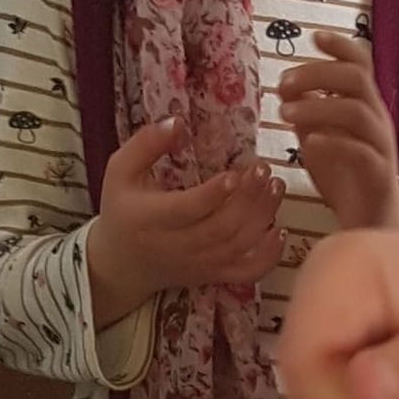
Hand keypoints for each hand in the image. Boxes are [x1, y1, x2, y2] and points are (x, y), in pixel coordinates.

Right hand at [86, 116, 284, 329]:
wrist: (121, 265)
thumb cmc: (122, 209)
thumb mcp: (120, 170)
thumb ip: (146, 144)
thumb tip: (178, 122)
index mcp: (152, 219)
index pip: (187, 210)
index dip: (213, 194)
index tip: (234, 173)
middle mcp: (178, 246)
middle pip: (221, 228)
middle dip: (247, 199)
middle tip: (264, 169)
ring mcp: (199, 264)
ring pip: (238, 247)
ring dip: (262, 217)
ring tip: (275, 186)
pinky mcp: (213, 276)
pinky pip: (246, 273)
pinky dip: (267, 257)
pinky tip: (278, 231)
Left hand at [277, 31, 398, 234]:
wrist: (371, 220)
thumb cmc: (345, 177)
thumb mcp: (319, 138)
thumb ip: (307, 114)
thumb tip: (284, 89)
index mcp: (365, 105)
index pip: (361, 63)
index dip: (340, 46)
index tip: (314, 37)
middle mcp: (377, 119)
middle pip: (356, 79)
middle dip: (317, 74)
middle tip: (283, 84)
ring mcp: (381, 146)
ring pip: (357, 111)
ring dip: (318, 107)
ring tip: (285, 114)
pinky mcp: (378, 174)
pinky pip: (360, 151)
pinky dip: (333, 143)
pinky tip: (308, 144)